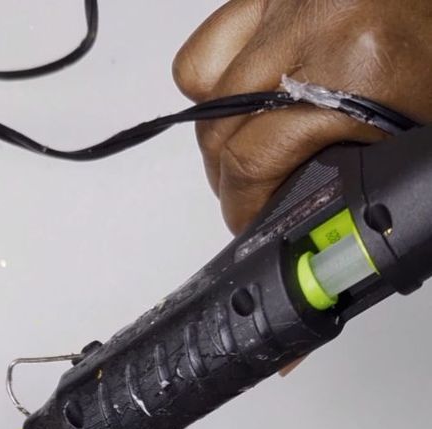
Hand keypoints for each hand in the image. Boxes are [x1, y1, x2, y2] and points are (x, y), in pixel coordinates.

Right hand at [173, 0, 431, 231]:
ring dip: (219, 127)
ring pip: (203, 83)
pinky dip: (218, 74)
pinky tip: (250, 96)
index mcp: (359, 69)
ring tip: (247, 146)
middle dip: (228, 177)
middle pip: (220, 127)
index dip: (244, 207)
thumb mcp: (407, 124)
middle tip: (250, 196)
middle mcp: (316, 25)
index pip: (253, 159)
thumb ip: (350, 164)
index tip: (249, 222)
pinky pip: (214, 38)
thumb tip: (301, 214)